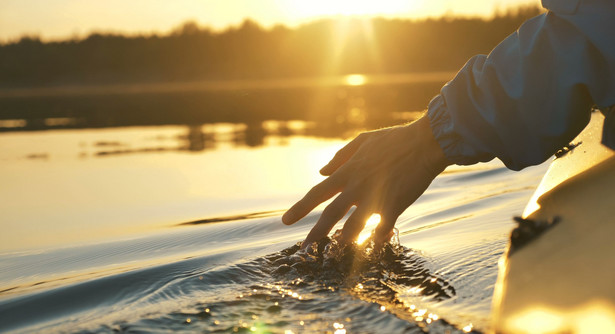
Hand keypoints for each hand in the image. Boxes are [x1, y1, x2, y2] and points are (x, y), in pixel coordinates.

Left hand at [283, 116, 450, 247]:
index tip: (286, 221)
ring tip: (334, 254)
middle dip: (315, 233)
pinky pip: (380, 229)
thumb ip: (340, 157)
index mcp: (348, 171)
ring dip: (343, 241)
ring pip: (353, 227)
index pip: (317, 193)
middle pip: (330, 214)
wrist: (425, 142)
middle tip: (303, 248)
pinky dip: (376, 238)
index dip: (300, 208)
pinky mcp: (394, 206)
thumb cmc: (395, 140)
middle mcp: (357, 186)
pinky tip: (373, 246)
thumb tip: (321, 171)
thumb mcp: (363, 141)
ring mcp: (375, 197)